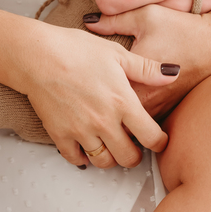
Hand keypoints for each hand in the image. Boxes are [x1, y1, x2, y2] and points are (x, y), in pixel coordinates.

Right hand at [13, 24, 177, 170]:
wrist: (37, 55)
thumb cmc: (75, 49)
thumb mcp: (116, 53)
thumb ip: (146, 68)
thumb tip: (173, 73)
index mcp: (122, 102)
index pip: (151, 137)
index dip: (159, 142)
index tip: (157, 139)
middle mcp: (104, 122)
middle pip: (129, 157)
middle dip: (136, 154)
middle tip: (134, 145)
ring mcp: (81, 131)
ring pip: (104, 162)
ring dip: (111, 158)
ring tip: (111, 146)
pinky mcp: (60, 134)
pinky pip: (76, 158)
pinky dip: (83, 158)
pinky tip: (85, 147)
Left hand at [85, 4, 208, 120]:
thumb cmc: (181, 28)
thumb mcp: (143, 17)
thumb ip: (112, 21)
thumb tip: (88, 20)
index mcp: (134, 77)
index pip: (102, 95)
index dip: (85, 93)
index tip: (73, 88)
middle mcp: (146, 98)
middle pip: (113, 118)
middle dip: (97, 114)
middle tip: (80, 108)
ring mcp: (158, 107)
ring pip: (130, 126)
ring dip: (115, 121)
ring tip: (96, 115)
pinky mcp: (169, 109)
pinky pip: (145, 123)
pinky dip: (133, 121)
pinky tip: (121, 116)